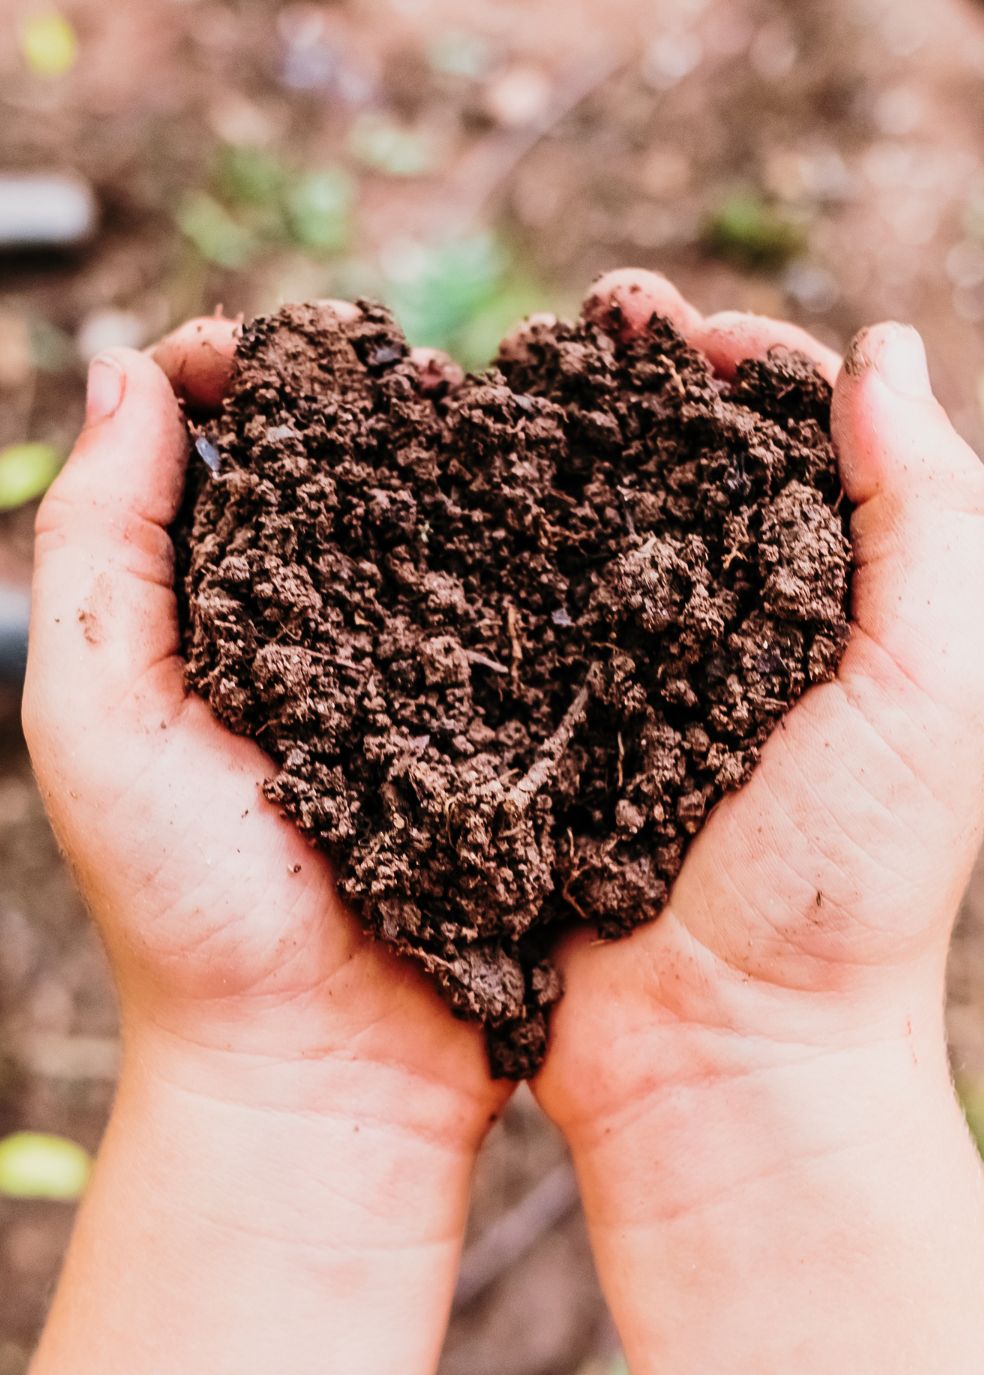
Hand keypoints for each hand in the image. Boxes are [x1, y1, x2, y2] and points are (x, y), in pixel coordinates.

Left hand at [6, 310, 505, 1374]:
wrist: (324, 1069)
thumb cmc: (191, 908)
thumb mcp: (98, 718)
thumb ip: (97, 545)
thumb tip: (125, 366)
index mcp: (210, 617)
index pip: (220, 454)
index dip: (237, 377)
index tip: (279, 343)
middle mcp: (320, 633)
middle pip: (342, 477)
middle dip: (372, 403)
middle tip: (418, 357)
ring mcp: (423, 679)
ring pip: (448, 537)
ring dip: (474, 470)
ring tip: (511, 409)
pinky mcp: (506, 731)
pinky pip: (529, 624)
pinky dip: (547, 564)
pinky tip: (582, 514)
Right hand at [526, 272, 983, 1374]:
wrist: (722, 1059)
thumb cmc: (844, 886)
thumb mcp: (930, 689)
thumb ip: (925, 516)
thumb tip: (883, 347)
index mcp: (831, 611)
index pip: (794, 447)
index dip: (745, 370)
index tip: (689, 329)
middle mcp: (727, 633)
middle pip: (679, 469)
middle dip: (635, 382)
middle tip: (590, 314)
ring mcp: (626, 682)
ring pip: (586, 532)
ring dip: (551, 448)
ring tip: (505, 380)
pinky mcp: (544, 736)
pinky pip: (510, 623)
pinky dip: (483, 555)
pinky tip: (444, 500)